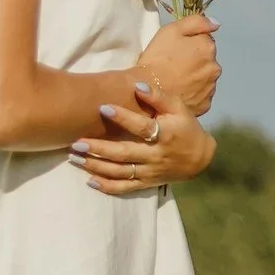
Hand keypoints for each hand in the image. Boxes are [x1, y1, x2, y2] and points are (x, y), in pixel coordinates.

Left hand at [69, 81, 216, 194]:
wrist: (200, 158)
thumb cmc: (186, 127)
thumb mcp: (178, 108)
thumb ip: (158, 96)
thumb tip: (137, 86)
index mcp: (165, 135)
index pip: (141, 126)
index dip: (122, 117)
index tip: (102, 107)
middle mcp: (155, 156)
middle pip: (124, 154)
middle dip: (98, 149)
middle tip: (76, 143)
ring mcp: (149, 172)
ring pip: (120, 172)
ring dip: (96, 166)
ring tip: (75, 159)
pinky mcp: (146, 183)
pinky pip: (125, 188)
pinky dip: (107, 186)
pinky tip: (89, 180)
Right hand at [133, 14, 219, 115]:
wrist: (149, 89)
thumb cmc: (158, 57)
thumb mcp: (171, 30)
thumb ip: (196, 22)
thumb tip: (216, 23)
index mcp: (208, 47)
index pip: (204, 40)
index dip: (190, 43)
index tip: (176, 50)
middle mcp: (215, 67)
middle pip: (207, 59)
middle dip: (195, 60)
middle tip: (175, 64)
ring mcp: (211, 88)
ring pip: (205, 77)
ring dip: (196, 76)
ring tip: (176, 79)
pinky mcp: (205, 104)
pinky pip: (201, 94)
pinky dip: (194, 92)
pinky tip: (179, 91)